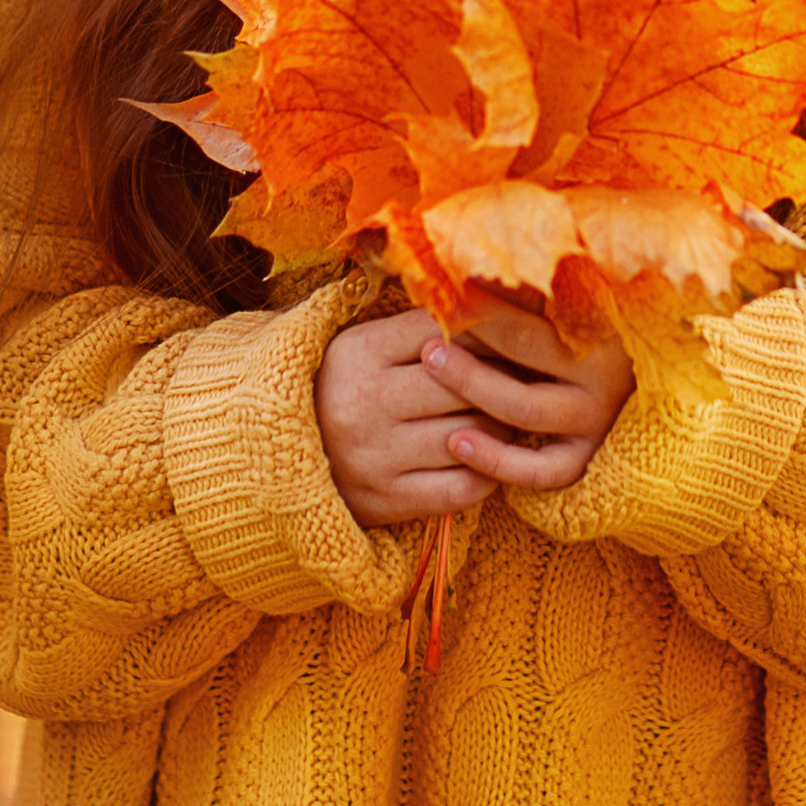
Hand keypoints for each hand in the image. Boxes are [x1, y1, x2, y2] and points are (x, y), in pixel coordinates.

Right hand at [316, 306, 513, 527]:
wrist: (277, 459)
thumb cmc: (340, 389)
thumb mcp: (361, 345)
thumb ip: (415, 327)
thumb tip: (486, 304)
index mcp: (359, 352)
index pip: (442, 330)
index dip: (485, 329)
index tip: (509, 332)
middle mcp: (365, 403)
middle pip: (461, 383)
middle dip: (502, 376)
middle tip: (527, 372)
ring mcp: (376, 457)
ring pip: (470, 434)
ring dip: (503, 423)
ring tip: (513, 411)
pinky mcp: (388, 501)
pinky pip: (461, 487)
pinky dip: (489, 471)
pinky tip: (494, 455)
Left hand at [419, 302, 634, 495]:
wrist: (648, 387)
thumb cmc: (607, 330)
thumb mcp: (585, 303)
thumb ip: (537, 290)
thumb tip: (476, 265)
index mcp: (602, 328)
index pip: (534, 308)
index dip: (488, 299)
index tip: (449, 287)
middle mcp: (602, 376)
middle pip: (525, 351)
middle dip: (473, 333)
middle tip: (431, 327)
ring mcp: (595, 422)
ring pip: (524, 409)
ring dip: (473, 387)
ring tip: (432, 365)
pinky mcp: (584, 460)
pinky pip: (538, 471)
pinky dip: (497, 460)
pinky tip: (457, 443)